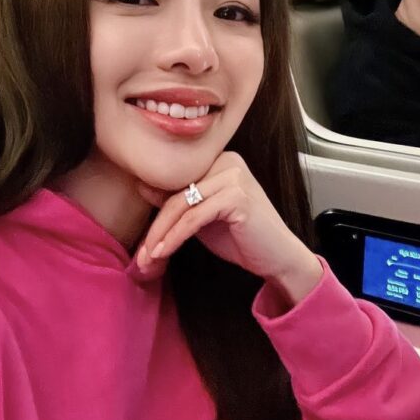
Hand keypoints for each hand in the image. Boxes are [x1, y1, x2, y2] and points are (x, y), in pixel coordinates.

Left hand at [136, 152, 322, 306]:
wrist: (278, 257)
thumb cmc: (243, 238)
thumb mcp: (202, 218)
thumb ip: (177, 201)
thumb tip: (142, 185)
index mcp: (220, 161)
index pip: (176, 183)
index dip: (156, 213)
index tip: (143, 241)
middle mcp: (228, 162)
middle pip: (175, 193)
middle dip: (156, 227)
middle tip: (142, 255)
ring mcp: (234, 176)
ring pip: (181, 205)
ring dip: (161, 235)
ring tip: (149, 258)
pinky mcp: (237, 196)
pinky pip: (194, 217)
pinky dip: (175, 237)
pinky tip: (164, 252)